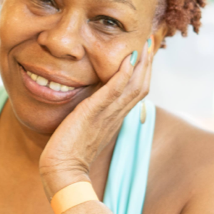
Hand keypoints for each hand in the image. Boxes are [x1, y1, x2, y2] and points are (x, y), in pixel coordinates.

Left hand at [38, 36, 155, 198]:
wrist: (62, 172)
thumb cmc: (68, 153)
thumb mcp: (83, 128)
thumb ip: (90, 115)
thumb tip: (88, 103)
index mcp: (114, 118)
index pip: (135, 91)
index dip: (143, 72)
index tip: (144, 52)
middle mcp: (115, 116)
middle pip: (141, 86)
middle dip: (147, 63)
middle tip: (151, 41)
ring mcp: (107, 115)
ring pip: (133, 87)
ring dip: (141, 64)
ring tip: (144, 44)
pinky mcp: (93, 114)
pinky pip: (113, 92)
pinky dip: (123, 75)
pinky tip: (128, 60)